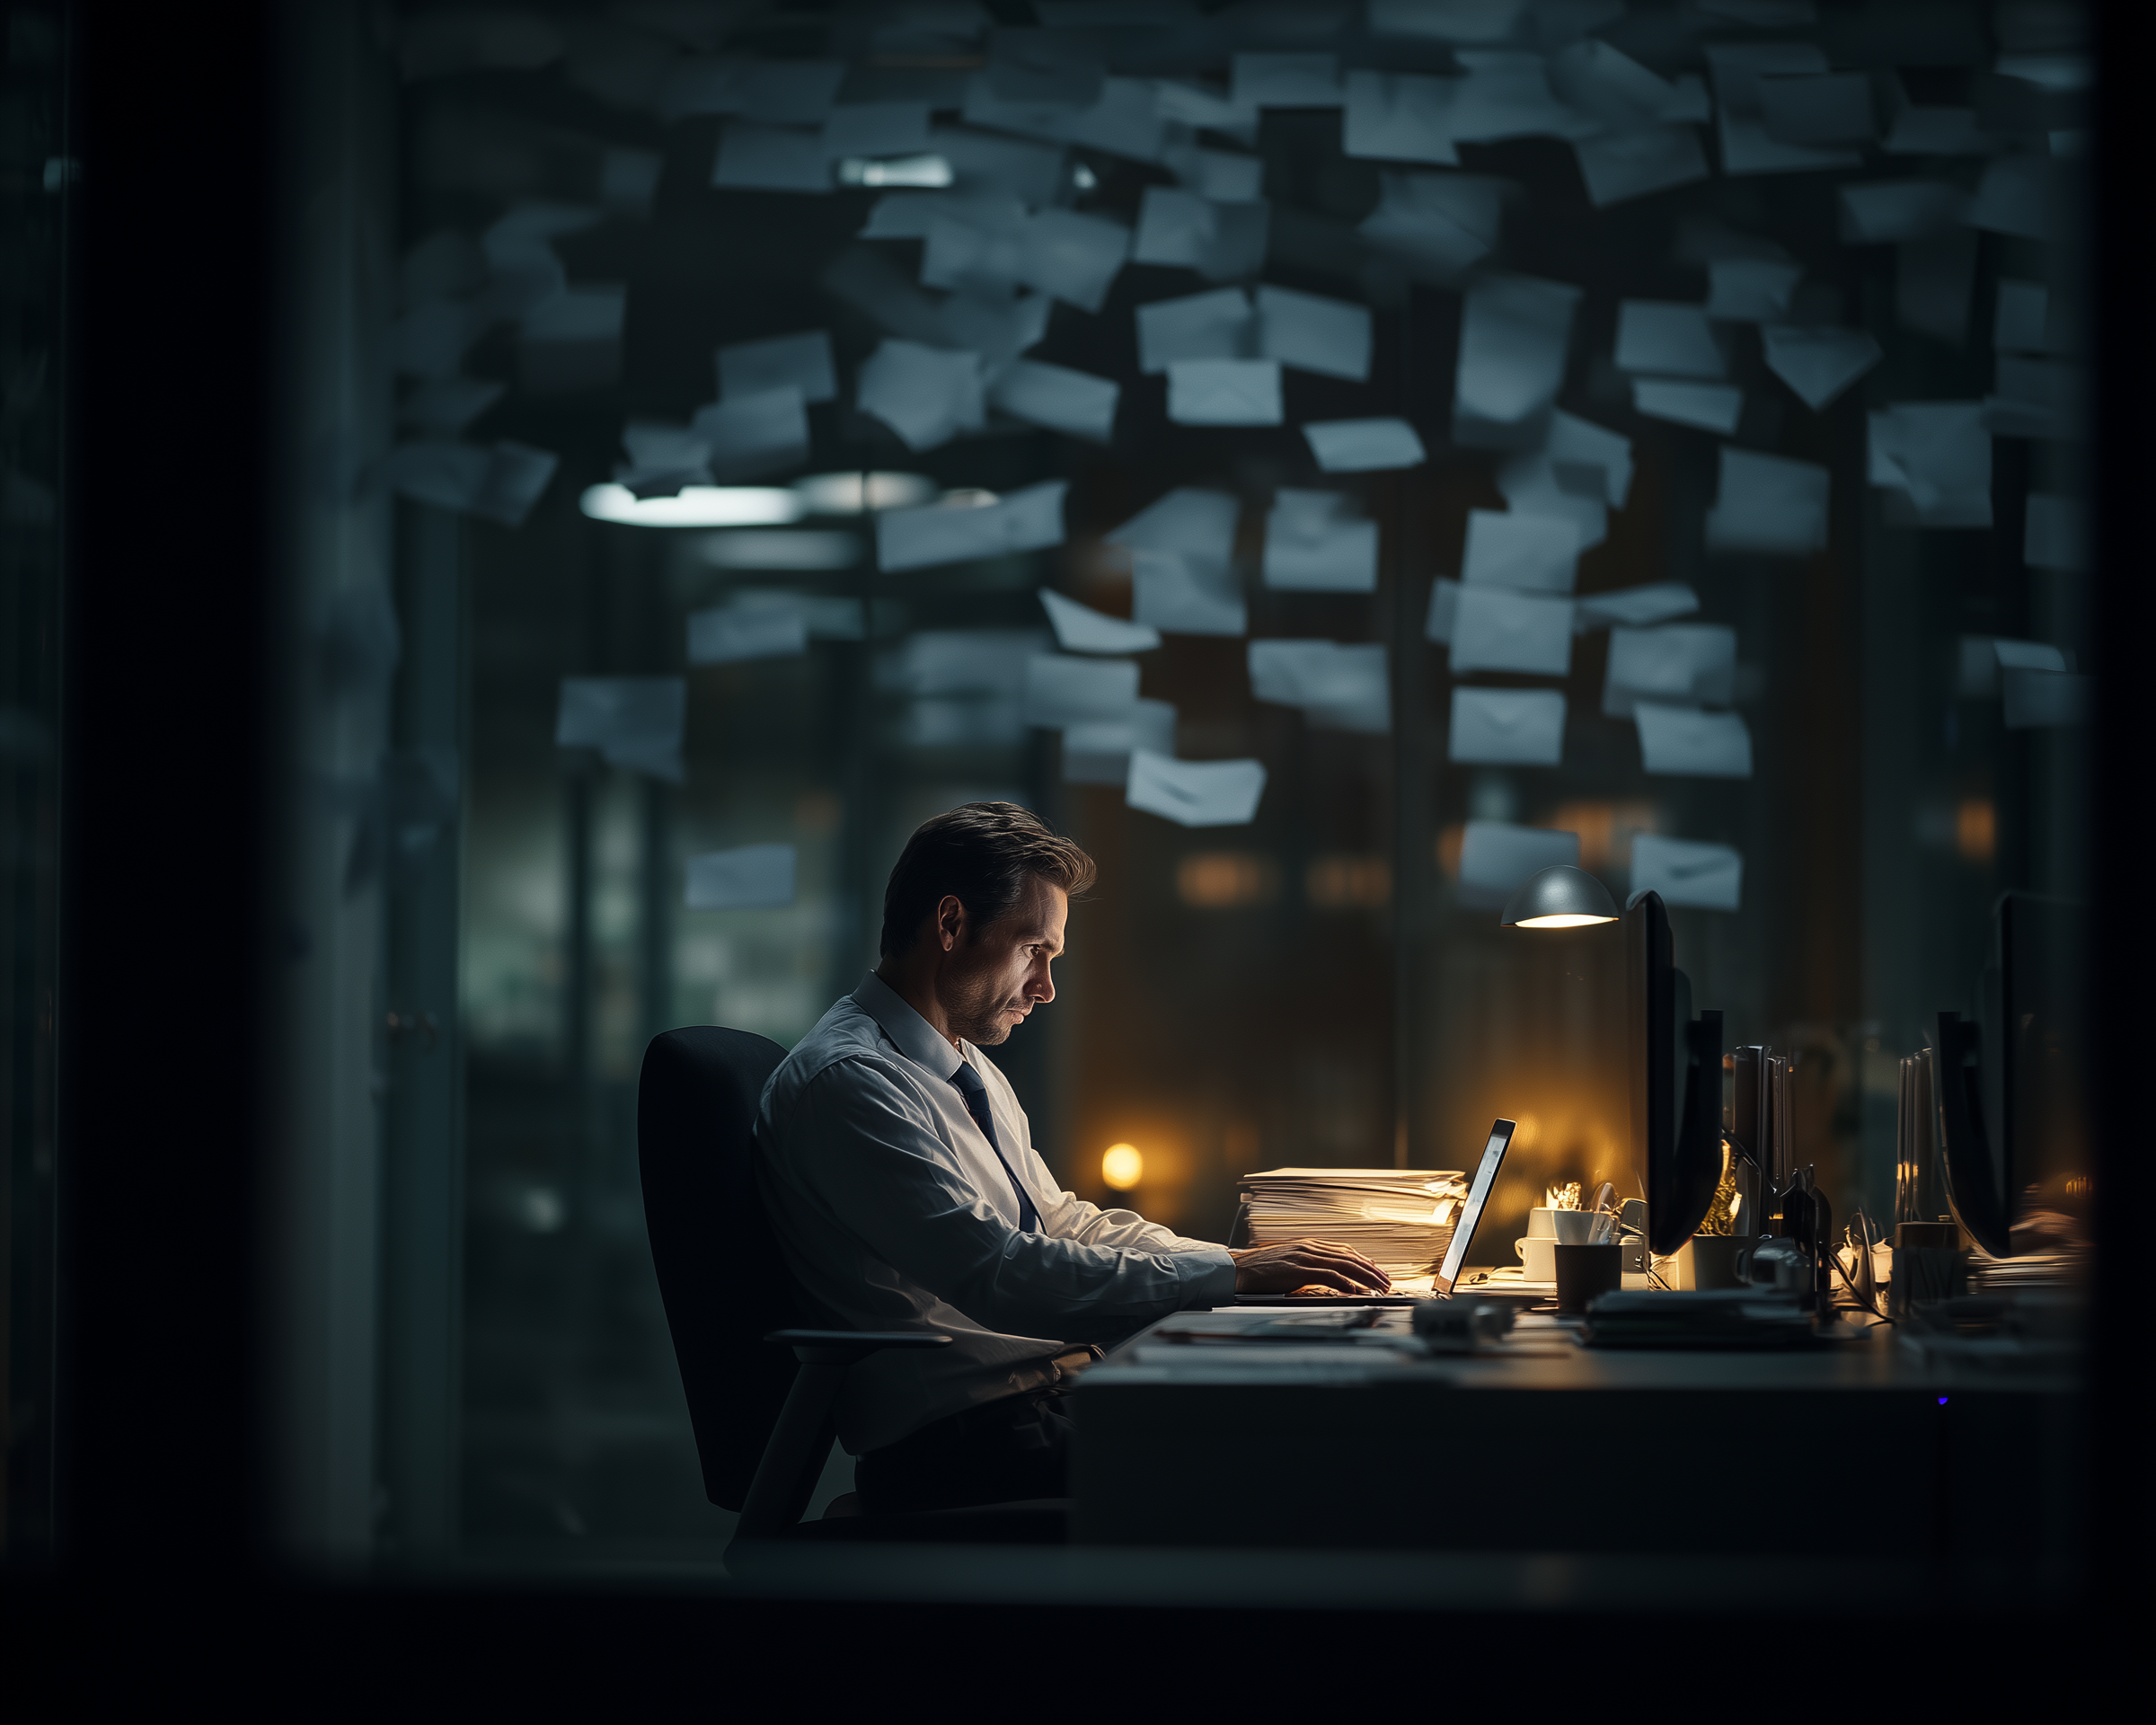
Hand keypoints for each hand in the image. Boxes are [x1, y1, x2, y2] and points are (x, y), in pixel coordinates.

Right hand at [1231, 1239, 1390, 1295]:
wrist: (1238, 1269)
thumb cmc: (1261, 1271)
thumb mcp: (1289, 1265)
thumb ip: (1308, 1268)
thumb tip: (1329, 1280)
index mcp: (1308, 1245)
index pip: (1344, 1250)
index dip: (1365, 1261)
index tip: (1379, 1272)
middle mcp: (1309, 1247)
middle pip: (1349, 1256)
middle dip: (1372, 1270)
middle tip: (1387, 1282)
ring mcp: (1304, 1257)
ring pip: (1343, 1264)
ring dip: (1365, 1277)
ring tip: (1379, 1288)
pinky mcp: (1297, 1269)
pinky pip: (1327, 1275)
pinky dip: (1344, 1282)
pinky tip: (1355, 1290)